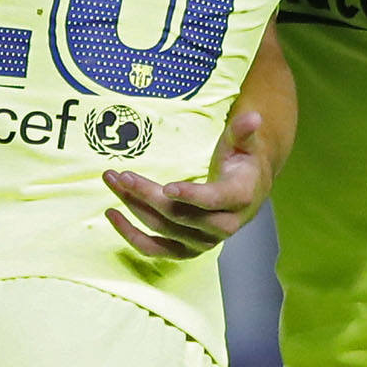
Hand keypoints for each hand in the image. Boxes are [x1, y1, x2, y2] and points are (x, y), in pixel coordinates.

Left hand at [105, 109, 272, 258]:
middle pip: (179, 215)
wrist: (248, 193)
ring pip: (163, 229)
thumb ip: (243, 131)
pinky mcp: (187, 250)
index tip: (166, 187)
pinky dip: (132, 236)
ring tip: (113, 182)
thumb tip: (253, 117)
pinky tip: (113, 216)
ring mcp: (204, 242)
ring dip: (133, 207)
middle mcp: (223, 226)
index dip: (190, 195)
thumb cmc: (242, 165)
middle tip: (121, 175)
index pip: (213, 200)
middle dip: (147, 195)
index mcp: (238, 198)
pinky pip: (156, 249)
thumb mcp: (244, 144)